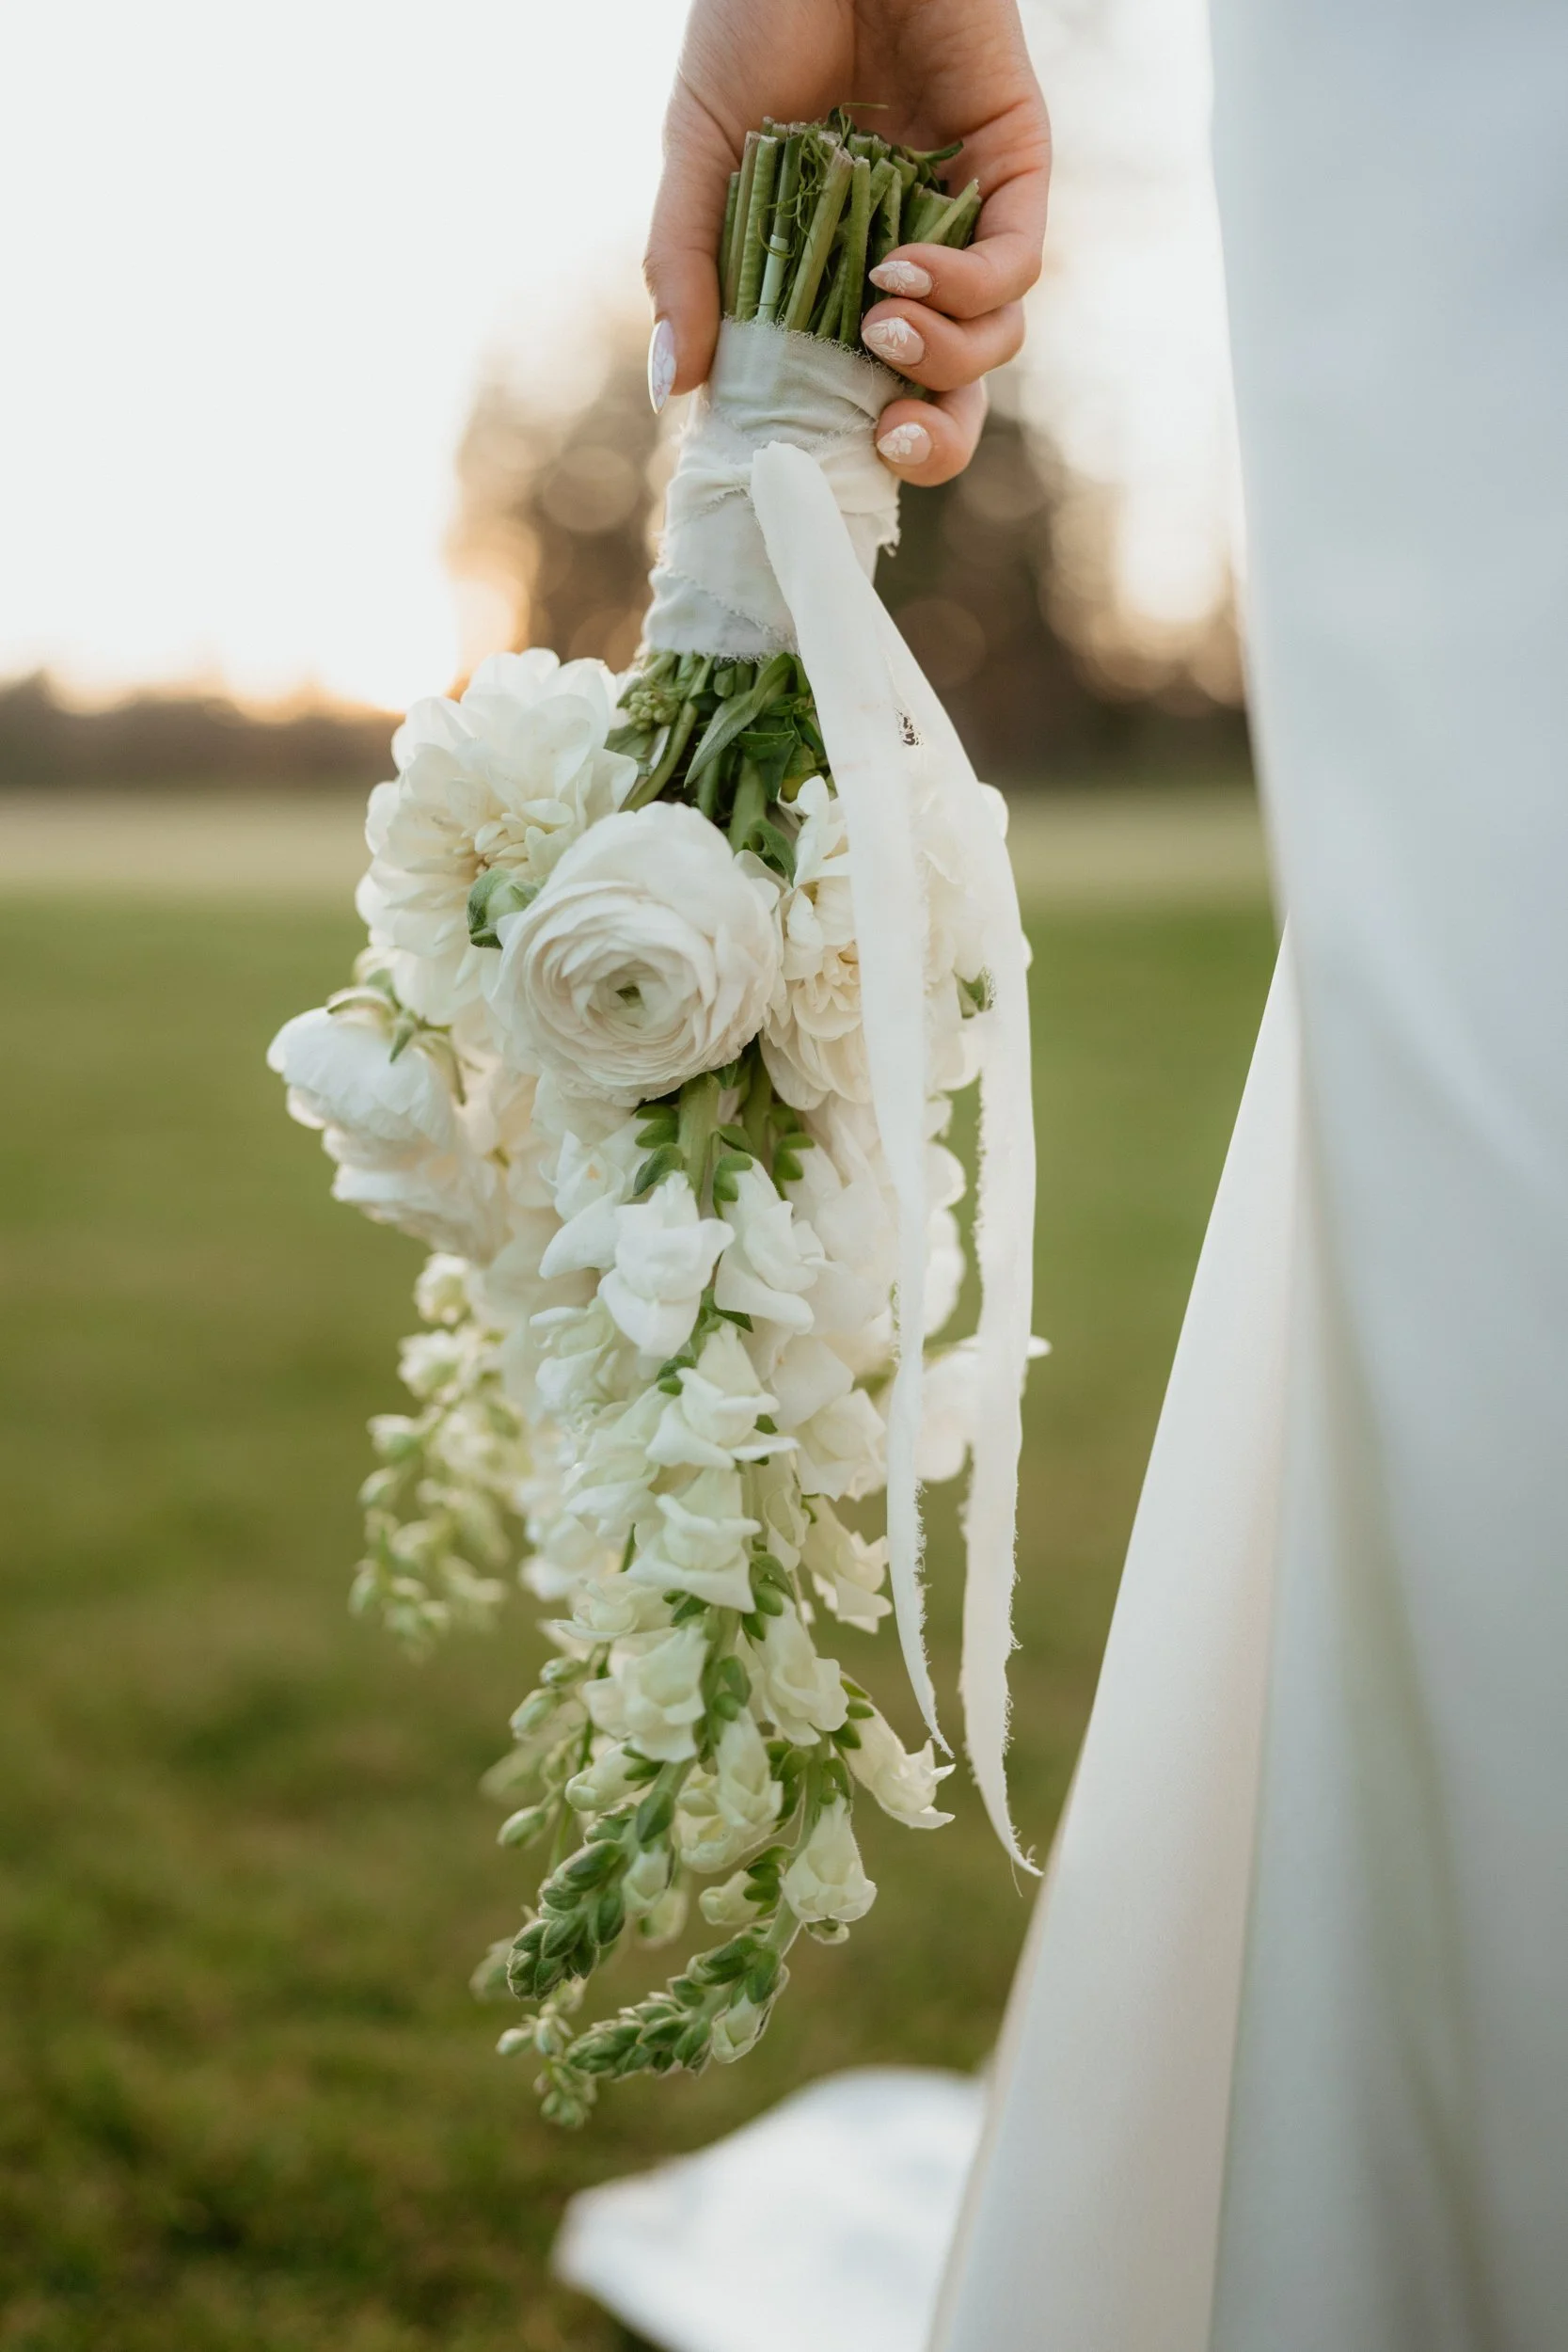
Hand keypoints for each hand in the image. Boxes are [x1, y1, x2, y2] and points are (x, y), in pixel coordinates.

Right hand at [644, 0, 1050, 484]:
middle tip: (888, 442)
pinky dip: (964, 291)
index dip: (848, 447)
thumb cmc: (753, 20)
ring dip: (940, 358)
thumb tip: (673, 390)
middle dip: (931, 443)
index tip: (813, 472)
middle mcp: (907, 263)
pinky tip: (902, 275)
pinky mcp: (1012, 167)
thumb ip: (684, 269)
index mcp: (833, 276)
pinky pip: (1013, 266)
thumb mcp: (696, 156)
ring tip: (875, 325)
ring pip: (990, 344)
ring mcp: (964, 219)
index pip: (860, 392)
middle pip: (946, 395)